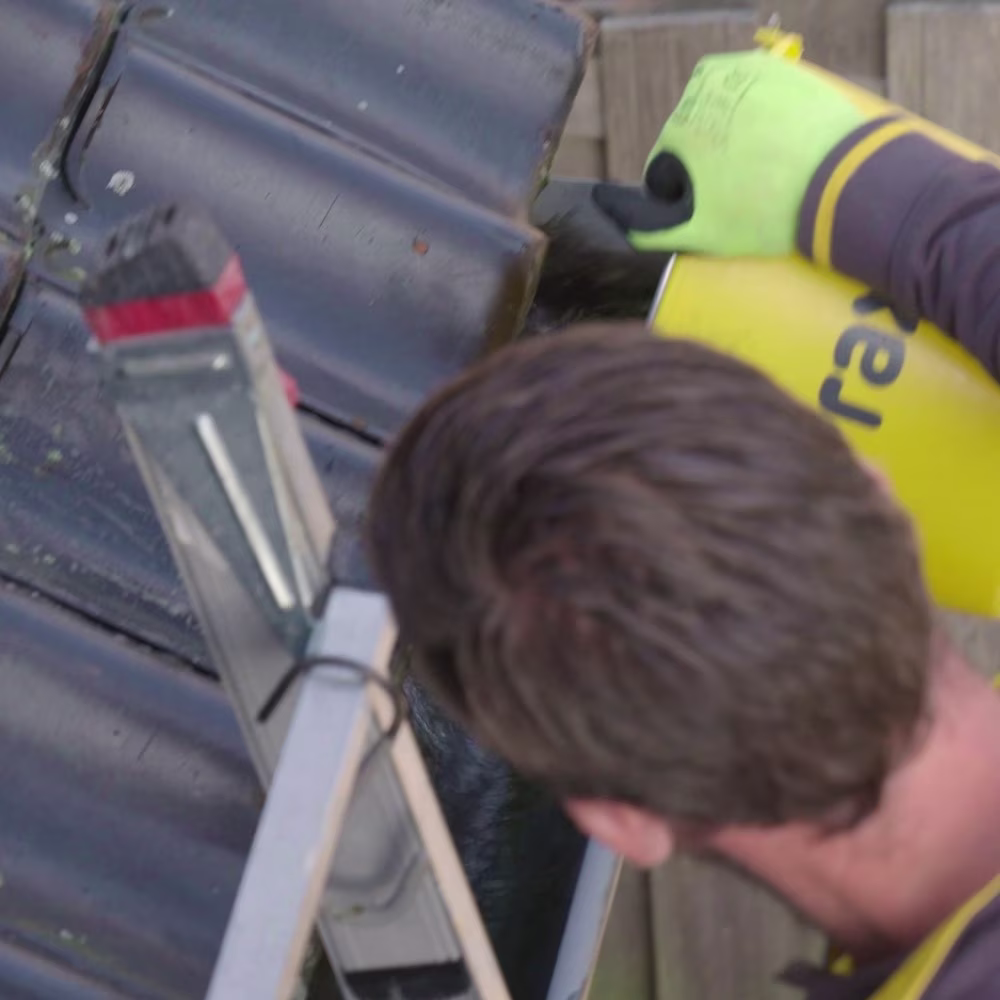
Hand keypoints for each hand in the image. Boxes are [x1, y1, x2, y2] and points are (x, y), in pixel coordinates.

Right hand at [593, 47, 865, 255]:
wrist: (839, 180)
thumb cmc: (766, 212)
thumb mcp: (704, 233)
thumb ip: (654, 233)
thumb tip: (626, 229)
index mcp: (678, 128)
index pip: (666, 164)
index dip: (685, 191)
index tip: (713, 207)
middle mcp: (703, 89)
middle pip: (694, 132)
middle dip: (708, 158)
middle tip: (742, 188)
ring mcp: (744, 72)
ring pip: (723, 110)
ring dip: (731, 132)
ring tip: (761, 165)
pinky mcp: (779, 67)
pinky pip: (755, 92)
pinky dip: (760, 112)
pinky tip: (778, 140)